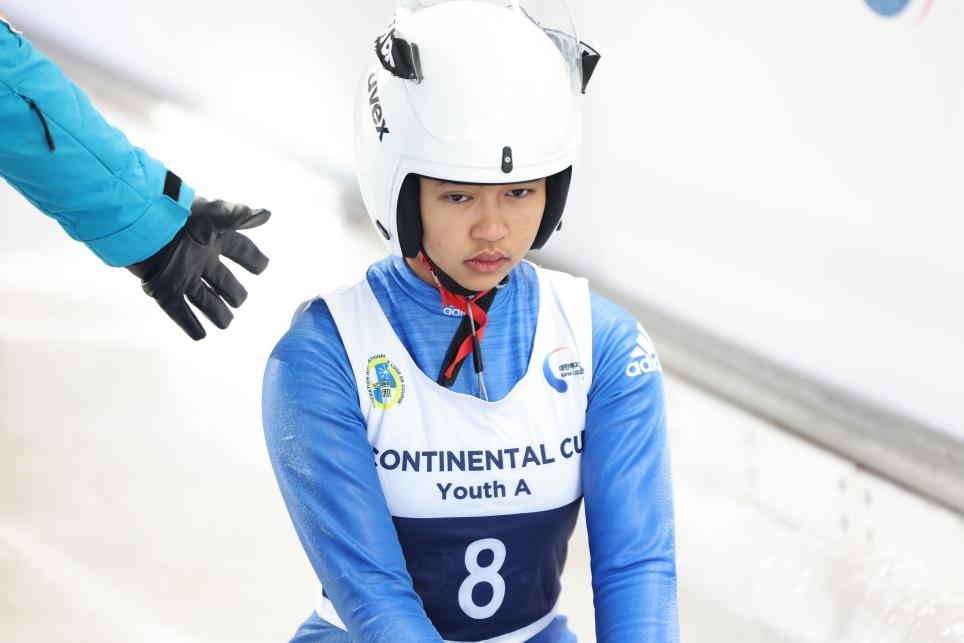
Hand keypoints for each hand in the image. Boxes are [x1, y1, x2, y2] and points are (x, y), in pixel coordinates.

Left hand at [127, 197, 270, 339]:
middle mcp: (200, 261)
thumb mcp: (211, 214)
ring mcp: (183, 277)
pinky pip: (180, 312)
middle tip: (239, 300)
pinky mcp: (166, 291)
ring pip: (205, 300)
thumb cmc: (177, 215)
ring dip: (216, 312)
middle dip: (234, 293)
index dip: (252, 259)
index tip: (261, 267)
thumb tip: (266, 214)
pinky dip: (190, 324)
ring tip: (226, 323)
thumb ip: (238, 216)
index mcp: (213, 241)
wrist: (140, 224)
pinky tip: (200, 335)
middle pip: (223, 281)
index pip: (241, 251)